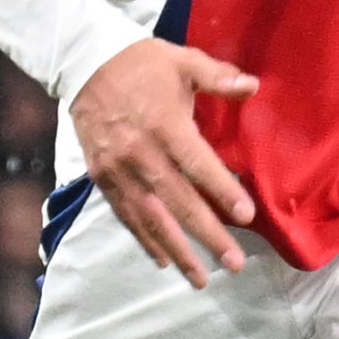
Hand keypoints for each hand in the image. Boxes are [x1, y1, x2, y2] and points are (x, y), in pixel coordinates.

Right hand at [71, 37, 261, 283]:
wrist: (84, 63)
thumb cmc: (142, 63)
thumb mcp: (183, 61)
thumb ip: (218, 78)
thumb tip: (253, 87)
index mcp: (165, 124)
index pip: (197, 164)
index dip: (222, 190)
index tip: (246, 216)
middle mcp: (141, 153)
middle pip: (178, 201)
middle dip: (207, 236)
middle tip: (234, 264)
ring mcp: (119, 170)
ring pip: (151, 218)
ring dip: (177, 250)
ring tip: (200, 278)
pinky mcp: (102, 178)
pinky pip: (126, 215)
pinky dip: (145, 239)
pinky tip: (163, 260)